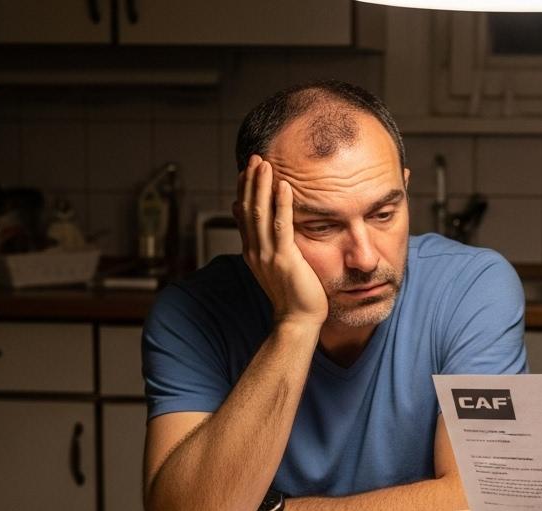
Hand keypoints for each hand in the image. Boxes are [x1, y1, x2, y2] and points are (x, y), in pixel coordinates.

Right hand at [234, 155, 327, 326]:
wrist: (297, 321)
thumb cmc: (293, 294)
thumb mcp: (274, 265)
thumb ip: (266, 244)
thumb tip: (260, 229)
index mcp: (252, 251)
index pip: (243, 213)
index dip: (244, 190)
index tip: (247, 170)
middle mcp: (255, 251)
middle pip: (248, 209)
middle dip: (250, 182)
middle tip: (254, 158)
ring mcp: (267, 255)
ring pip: (260, 214)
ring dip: (261, 187)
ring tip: (264, 164)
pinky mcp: (284, 259)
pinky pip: (281, 226)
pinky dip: (281, 204)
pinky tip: (284, 186)